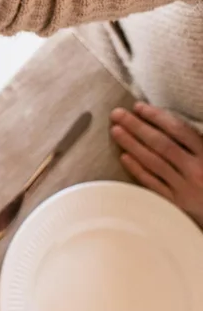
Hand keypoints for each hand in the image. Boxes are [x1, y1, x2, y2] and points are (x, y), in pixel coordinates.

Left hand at [110, 103, 202, 222]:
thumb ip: (195, 141)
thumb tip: (168, 122)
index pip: (179, 130)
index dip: (157, 117)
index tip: (138, 106)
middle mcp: (197, 170)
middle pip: (161, 144)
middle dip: (137, 127)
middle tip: (117, 114)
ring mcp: (186, 187)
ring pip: (154, 162)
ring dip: (132, 145)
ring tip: (116, 131)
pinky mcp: (177, 203)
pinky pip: (153, 184)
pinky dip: (138, 169)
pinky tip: (124, 157)